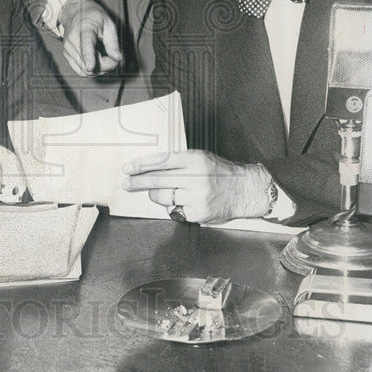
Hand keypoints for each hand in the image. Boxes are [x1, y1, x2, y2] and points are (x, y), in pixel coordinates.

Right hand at [58, 0, 122, 76]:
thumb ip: (113, 42)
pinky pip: (80, 71)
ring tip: (104, 55)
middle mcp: (72, 40)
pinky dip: (91, 70)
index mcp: (84, 28)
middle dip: (105, 66)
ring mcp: (68, 49)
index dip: (89, 57)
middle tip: (113, 56)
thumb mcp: (108, 23)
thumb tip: (117, 58)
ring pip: (85, 71)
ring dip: (98, 69)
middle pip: (88, 64)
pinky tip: (96, 60)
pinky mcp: (67, 56)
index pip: (86, 44)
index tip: (90, 67)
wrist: (74, 12)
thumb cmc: (93, 16)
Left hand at [122, 150, 274, 223]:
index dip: (142, 165)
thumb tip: (149, 169)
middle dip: (139, 182)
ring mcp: (197, 197)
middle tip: (127, 183)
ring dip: (156, 195)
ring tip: (157, 192)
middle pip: (158, 180)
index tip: (129, 168)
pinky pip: (175, 211)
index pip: (162, 161)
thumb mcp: (202, 158)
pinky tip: (182, 202)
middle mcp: (196, 177)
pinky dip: (174, 207)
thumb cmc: (220, 173)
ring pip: (163, 197)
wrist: (244, 190)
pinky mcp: (198, 213)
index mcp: (195, 159)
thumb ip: (179, 162)